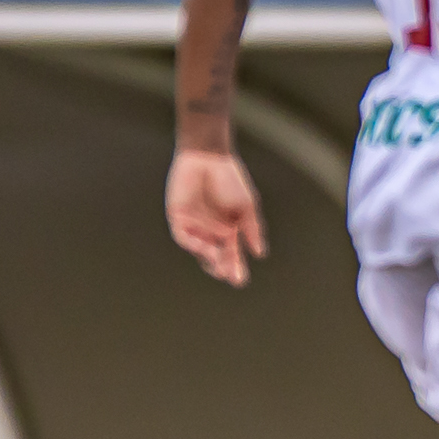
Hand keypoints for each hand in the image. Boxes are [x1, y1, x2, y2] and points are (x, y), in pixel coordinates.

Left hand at [166, 148, 265, 285]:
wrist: (208, 158)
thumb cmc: (230, 179)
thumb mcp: (246, 206)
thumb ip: (252, 229)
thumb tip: (260, 253)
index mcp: (229, 230)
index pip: (232, 255)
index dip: (236, 268)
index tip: (241, 280)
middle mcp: (211, 231)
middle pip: (216, 257)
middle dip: (223, 269)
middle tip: (232, 278)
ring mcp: (194, 226)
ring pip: (200, 251)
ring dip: (210, 260)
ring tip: (221, 266)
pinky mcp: (178, 218)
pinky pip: (184, 238)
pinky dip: (195, 245)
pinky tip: (207, 250)